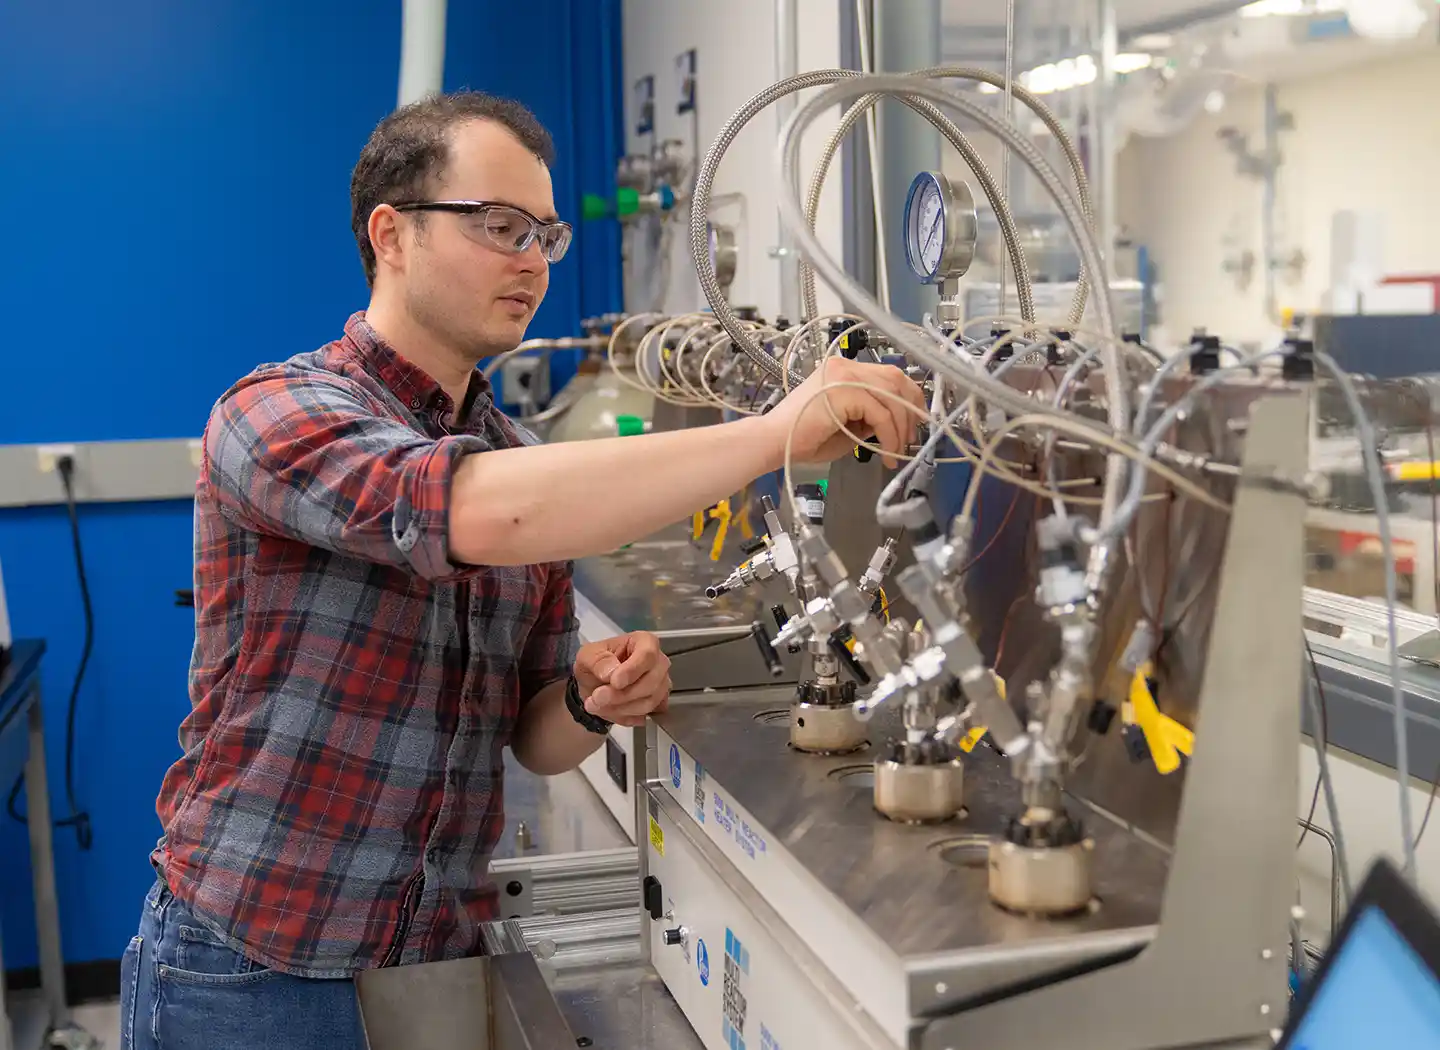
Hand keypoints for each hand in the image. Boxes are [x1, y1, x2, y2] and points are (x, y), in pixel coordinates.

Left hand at [574, 632, 671, 727]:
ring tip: (595, 705)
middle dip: (621, 695)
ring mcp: (662, 684)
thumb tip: (611, 671)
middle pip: (651, 682)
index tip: (614, 682)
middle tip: (597, 697)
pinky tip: (608, 710)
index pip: (647, 655)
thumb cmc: (597, 663)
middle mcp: (659, 662)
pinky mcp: (658, 704)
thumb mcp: (588, 655)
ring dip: (619, 708)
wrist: (595, 683)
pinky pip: (645, 715)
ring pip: (648, 702)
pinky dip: (623, 717)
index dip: (632, 670)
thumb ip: (598, 661)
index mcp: (645, 642)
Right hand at [763, 357, 925, 468]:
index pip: (888, 374)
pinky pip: (880, 413)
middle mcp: (845, 366)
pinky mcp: (844, 390)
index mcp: (843, 369)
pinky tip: (886, 452)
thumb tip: (891, 423)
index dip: (908, 397)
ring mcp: (844, 375)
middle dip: (911, 409)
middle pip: (895, 379)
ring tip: (897, 451)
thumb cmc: (801, 437)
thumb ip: (868, 418)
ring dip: (901, 427)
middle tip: (911, 437)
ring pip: (892, 396)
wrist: (774, 441)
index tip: (913, 421)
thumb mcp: (846, 425)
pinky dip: (889, 435)